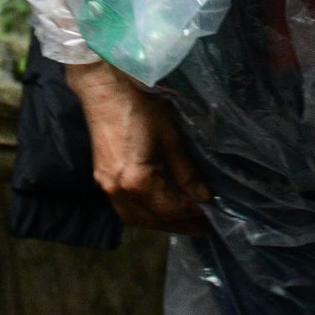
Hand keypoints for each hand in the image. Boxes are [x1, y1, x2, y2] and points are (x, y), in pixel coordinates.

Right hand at [63, 60, 211, 233]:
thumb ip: (187, 172)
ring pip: (135, 219)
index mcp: (136, 182)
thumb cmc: (139, 106)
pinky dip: (143, 214)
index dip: (193, 213)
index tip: (212, 214)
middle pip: (152, 220)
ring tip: (181, 220)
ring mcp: (106, 187)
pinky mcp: (101, 179)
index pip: (170, 209)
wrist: (103, 87)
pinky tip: (157, 207)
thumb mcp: (170, 138)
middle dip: (178, 224)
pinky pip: (124, 208)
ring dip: (159, 223)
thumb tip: (203, 197)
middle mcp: (118, 192)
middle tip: (202, 227)